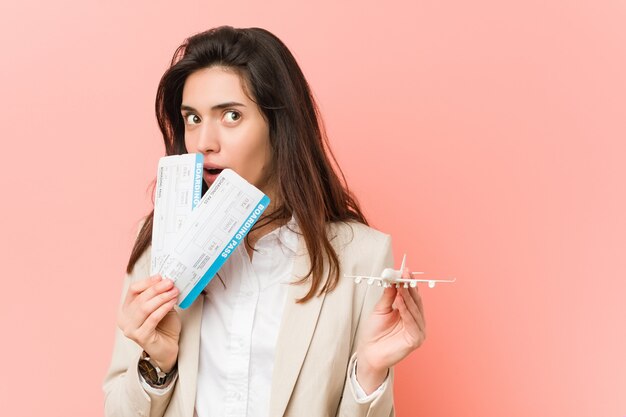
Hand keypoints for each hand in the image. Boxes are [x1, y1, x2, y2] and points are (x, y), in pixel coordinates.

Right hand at [117, 275, 180, 371]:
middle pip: (140, 298)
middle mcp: (125, 319)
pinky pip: (152, 319)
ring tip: (173, 292)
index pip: (133, 290)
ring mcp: (131, 329)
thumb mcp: (160, 306)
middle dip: (157, 288)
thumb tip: (165, 279)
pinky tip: (172, 303)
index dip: (147, 282)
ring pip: (145, 308)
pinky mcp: (141, 337)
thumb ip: (159, 295)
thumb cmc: (164, 326)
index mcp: (127, 309)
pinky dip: (163, 308)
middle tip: (170, 283)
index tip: (161, 276)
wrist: (168, 348)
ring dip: (161, 297)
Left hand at [355, 266, 425, 392]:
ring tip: (401, 285)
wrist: (368, 352)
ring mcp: (418, 330)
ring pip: (414, 310)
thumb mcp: (381, 309)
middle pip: (415, 301)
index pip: (412, 295)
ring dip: (407, 296)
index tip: (406, 270)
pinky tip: (400, 300)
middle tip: (405, 274)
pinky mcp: (416, 339)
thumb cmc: (374, 332)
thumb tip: (393, 279)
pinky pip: (412, 322)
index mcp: (409, 313)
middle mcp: (416, 321)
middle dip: (410, 287)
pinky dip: (406, 310)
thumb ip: (389, 296)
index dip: (409, 282)